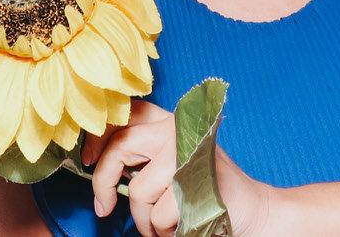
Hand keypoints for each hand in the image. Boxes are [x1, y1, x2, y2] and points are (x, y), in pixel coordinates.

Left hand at [83, 104, 271, 235]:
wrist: (252, 210)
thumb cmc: (206, 190)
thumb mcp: (172, 162)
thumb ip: (142, 155)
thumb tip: (95, 162)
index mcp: (171, 120)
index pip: (125, 113)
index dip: (99, 135)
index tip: (88, 159)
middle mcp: (179, 129)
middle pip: (120, 147)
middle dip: (104, 182)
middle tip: (104, 206)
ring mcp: (187, 153)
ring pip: (138, 191)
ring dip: (145, 220)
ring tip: (162, 224)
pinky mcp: (195, 182)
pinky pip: (157, 215)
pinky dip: (163, 231)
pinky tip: (181, 226)